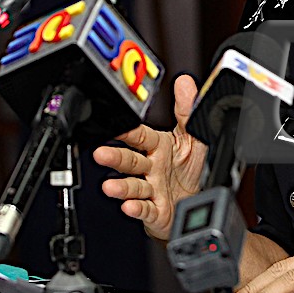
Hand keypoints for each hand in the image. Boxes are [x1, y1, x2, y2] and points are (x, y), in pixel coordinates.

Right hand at [92, 74, 205, 239]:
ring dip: (121, 187)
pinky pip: (145, 209)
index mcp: (158, 146)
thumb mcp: (193, 137)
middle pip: (130, 161)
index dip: (129, 131)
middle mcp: (151, 167)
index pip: (141, 136)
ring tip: (110, 187)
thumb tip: (185, 82)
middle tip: (100, 154)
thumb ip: (188, 111)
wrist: (191, 201)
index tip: (118, 126)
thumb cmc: (187, 169)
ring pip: (133, 186)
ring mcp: (151, 189)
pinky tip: (129, 206)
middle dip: (115, 157)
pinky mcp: (155, 210)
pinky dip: (137, 208)